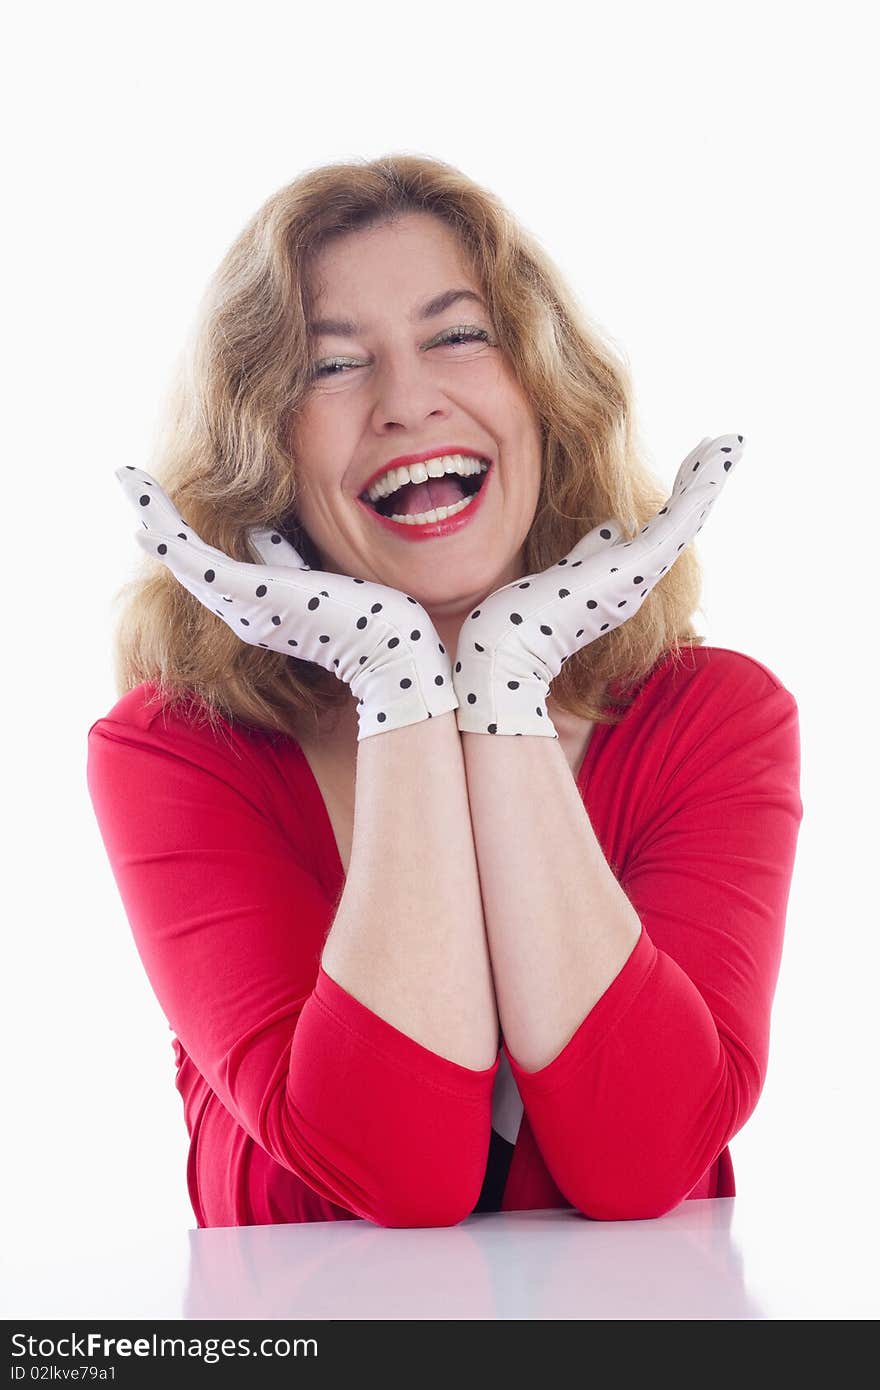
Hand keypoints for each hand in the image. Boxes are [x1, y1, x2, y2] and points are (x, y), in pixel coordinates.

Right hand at [115, 466, 457, 739]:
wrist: (391, 650)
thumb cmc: (364, 617)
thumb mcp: (313, 578)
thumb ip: (281, 556)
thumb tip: (260, 530)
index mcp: (256, 611)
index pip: (209, 568)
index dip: (178, 539)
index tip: (157, 511)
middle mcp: (243, 616)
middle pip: (186, 563)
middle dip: (155, 521)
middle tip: (128, 482)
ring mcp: (249, 610)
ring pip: (187, 560)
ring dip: (155, 519)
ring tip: (129, 482)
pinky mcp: (260, 598)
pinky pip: (206, 569)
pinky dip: (174, 547)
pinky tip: (147, 527)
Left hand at [453, 433, 744, 736]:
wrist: (510, 650)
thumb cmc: (524, 618)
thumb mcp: (567, 570)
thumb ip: (593, 550)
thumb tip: (612, 525)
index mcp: (622, 582)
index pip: (660, 532)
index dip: (680, 499)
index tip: (694, 466)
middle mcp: (638, 581)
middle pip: (681, 524)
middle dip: (702, 484)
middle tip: (725, 448)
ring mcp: (640, 576)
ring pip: (686, 519)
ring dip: (709, 478)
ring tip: (730, 443)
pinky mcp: (639, 566)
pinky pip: (678, 520)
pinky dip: (699, 487)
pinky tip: (714, 458)